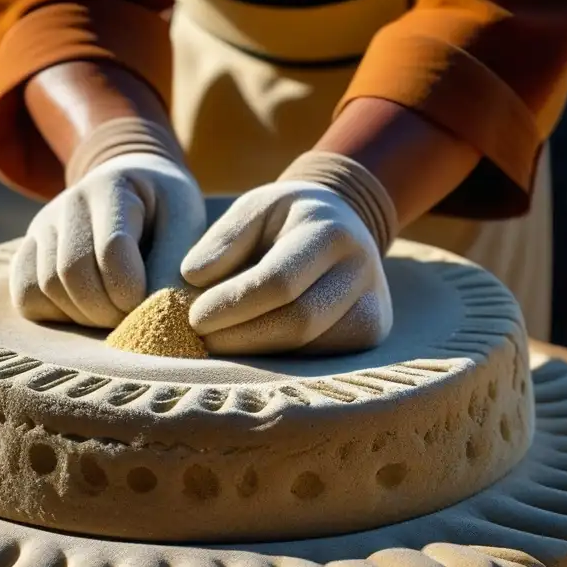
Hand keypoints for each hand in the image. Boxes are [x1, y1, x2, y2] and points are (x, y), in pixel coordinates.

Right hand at [10, 152, 206, 327]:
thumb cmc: (167, 212)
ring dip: (85, 316)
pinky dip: (56, 315)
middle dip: (108, 310)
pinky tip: (86, 309)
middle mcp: (68, 203)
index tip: (154, 302)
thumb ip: (174, 265)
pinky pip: (26, 295)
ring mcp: (42, 227)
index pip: (111, 250)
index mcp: (112, 188)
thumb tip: (155, 313)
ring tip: (116, 312)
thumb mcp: (186, 224)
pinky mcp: (27, 252)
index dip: (132, 290)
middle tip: (134, 316)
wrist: (137, 188)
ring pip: (47, 287)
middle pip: (72, 273)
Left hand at [181, 181, 392, 354]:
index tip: (194, 317)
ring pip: (310, 346)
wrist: (345, 225)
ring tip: (221, 341)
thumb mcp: (254, 210)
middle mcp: (361, 268)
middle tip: (202, 339)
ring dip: (258, 352)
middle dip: (243, 336)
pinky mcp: (372, 331)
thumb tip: (192, 277)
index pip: (279, 281)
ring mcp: (373, 304)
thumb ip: (223, 239)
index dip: (233, 304)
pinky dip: (280, 356)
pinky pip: (321, 356)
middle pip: (298, 322)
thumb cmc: (286, 219)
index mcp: (330, 231)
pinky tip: (254, 344)